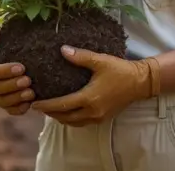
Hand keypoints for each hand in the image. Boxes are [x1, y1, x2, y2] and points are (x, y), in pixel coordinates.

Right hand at [0, 31, 34, 115]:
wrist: (1, 61)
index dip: (5, 71)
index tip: (22, 67)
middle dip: (13, 86)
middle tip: (28, 80)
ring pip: (3, 102)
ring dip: (17, 98)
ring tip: (31, 92)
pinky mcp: (4, 104)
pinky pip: (10, 110)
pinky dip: (19, 109)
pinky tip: (30, 104)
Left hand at [31, 46, 158, 126]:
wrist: (140, 82)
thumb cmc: (120, 70)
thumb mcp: (100, 61)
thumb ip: (80, 57)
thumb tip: (62, 50)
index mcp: (89, 98)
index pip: (62, 105)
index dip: (46, 105)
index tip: (34, 103)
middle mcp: (92, 111)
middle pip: (65, 117)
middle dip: (50, 113)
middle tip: (38, 106)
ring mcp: (98, 117)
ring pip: (73, 122)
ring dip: (60, 118)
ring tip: (49, 110)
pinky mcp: (103, 118)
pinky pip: (82, 123)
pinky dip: (71, 119)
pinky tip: (67, 112)